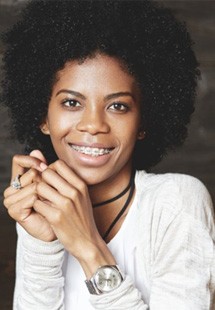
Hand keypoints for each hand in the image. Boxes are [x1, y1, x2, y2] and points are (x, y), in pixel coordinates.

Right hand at [3, 150, 55, 241]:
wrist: (58, 226)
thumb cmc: (55, 204)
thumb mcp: (50, 183)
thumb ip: (43, 168)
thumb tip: (36, 151)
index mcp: (19, 179)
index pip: (18, 160)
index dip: (31, 160)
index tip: (45, 166)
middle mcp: (13, 188)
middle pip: (29, 174)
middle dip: (45, 182)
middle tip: (52, 193)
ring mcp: (11, 200)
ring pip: (32, 186)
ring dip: (45, 193)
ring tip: (50, 201)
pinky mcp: (14, 210)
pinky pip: (31, 198)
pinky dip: (42, 201)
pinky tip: (45, 207)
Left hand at [33, 160, 115, 276]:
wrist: (87, 241)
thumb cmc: (82, 218)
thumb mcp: (82, 197)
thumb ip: (69, 182)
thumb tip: (49, 167)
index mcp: (81, 185)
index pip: (59, 164)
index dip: (50, 169)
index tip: (50, 180)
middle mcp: (74, 192)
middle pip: (47, 173)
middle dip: (42, 180)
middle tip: (43, 191)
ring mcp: (65, 204)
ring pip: (40, 187)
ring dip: (38, 194)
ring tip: (43, 201)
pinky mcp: (56, 217)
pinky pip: (37, 203)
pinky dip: (37, 207)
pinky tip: (43, 212)